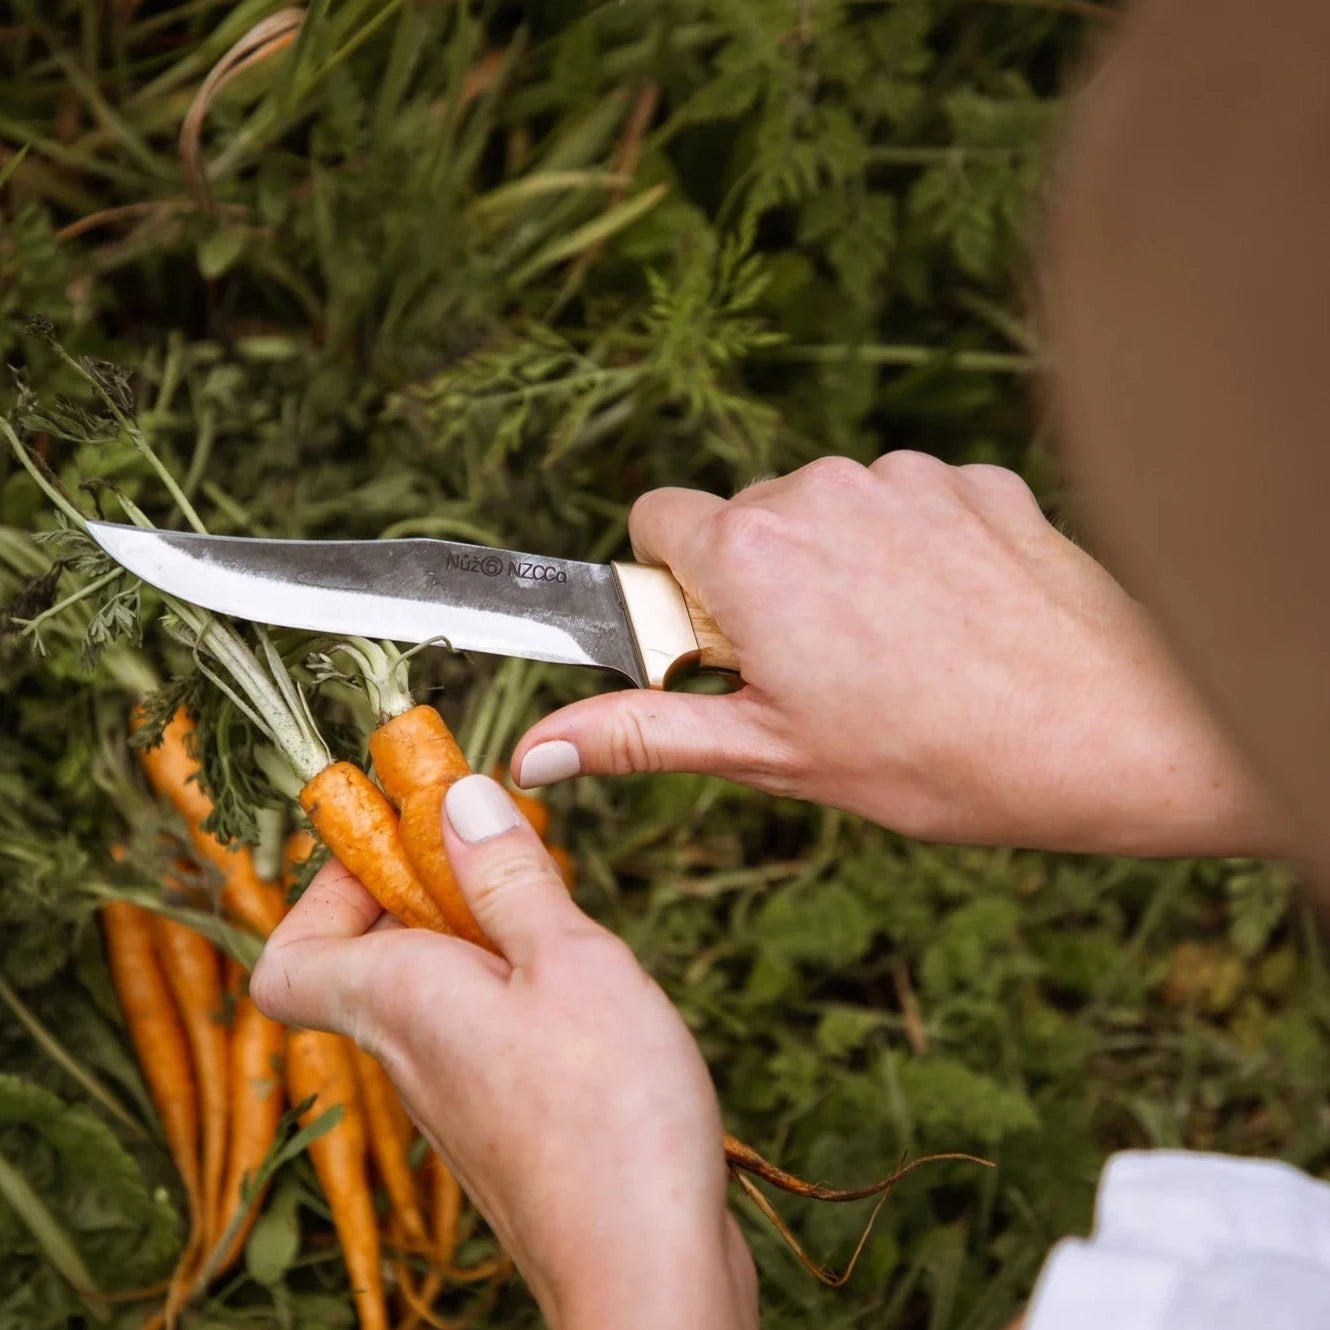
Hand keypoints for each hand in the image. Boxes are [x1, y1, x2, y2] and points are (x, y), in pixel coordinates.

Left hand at [251, 775, 756, 1329]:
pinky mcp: (507, 1125)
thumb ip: (508, 877)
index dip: (327, 889)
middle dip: (427, 888)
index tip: (404, 842)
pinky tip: (587, 990)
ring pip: (434, 992)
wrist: (647, 1275)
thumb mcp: (568, 959)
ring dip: (482, 934)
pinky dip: (518, 989)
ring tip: (558, 916)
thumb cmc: (609, 1116)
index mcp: (399, 1003)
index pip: (290, 953)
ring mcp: (457, 1098)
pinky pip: (482, 1033)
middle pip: (371, 958)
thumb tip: (454, 796)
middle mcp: (409, 1055)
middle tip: (503, 851)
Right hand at [513, 454, 1284, 857]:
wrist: (1114, 732)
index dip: (672, 587)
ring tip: (896, 655)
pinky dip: (909, 550)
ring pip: (828, 510)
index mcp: (748, 553)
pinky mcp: (973, 478)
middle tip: (816, 674)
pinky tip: (955, 621)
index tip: (718, 644)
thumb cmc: (937, 758)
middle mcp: (817, 489)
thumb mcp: (773, 757)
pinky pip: (906, 502)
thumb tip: (539, 746)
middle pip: (743, 519)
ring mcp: (903, 476)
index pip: (654, 521)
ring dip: (835, 567)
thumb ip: (645, 733)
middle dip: (755, 583)